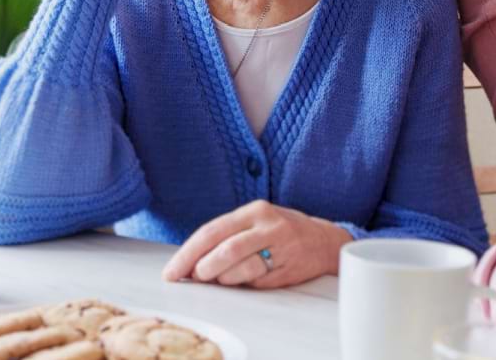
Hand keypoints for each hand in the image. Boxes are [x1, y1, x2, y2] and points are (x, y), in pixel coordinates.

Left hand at [162, 200, 352, 288]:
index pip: (212, 231)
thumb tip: (191, 263)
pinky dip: (242, 284)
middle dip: (202, 268)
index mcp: (254, 211)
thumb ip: (226, 236)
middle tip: (193, 278)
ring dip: (222, 279)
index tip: (171, 271)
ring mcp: (281, 248)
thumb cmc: (280, 231)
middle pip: (226, 249)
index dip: (187, 253)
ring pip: (241, 268)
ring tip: (219, 278)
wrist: (324, 241)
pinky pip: (256, 282)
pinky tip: (242, 279)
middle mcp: (269, 226)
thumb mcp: (255, 222)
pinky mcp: (288, 269)